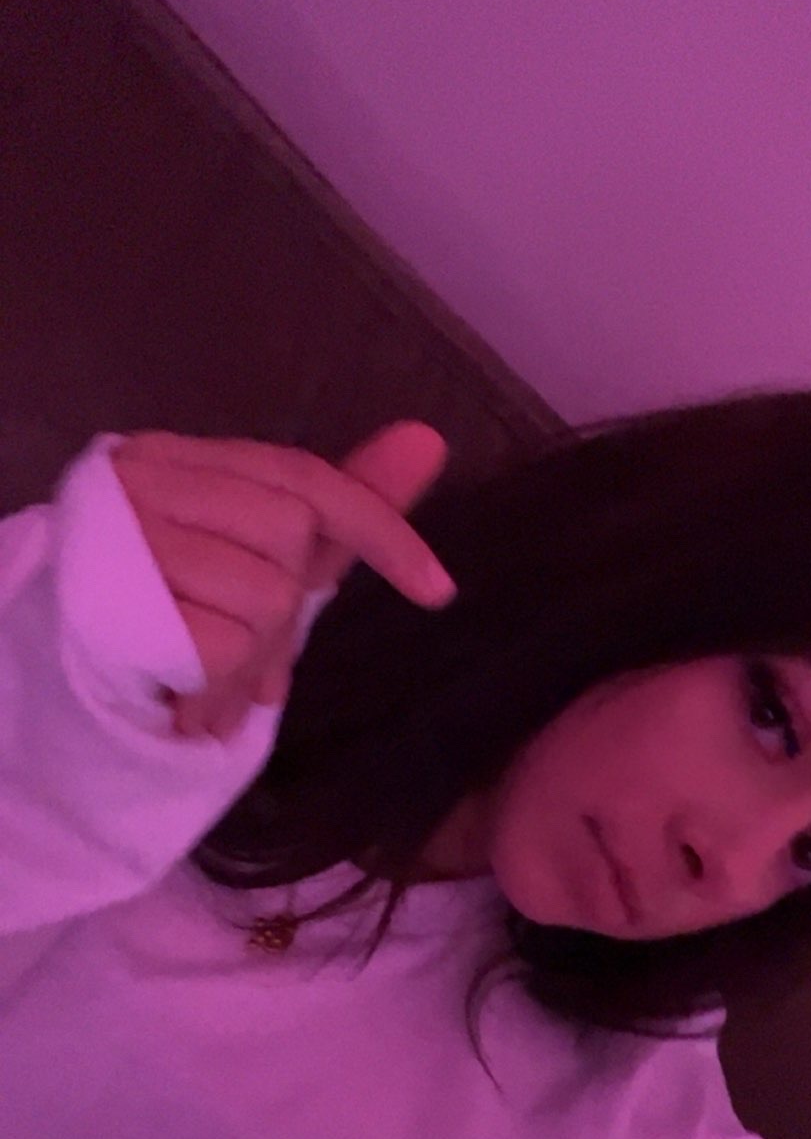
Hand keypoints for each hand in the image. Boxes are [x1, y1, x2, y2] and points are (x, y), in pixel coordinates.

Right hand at [111, 421, 453, 738]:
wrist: (46, 682)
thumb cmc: (165, 613)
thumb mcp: (256, 561)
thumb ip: (339, 507)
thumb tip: (429, 440)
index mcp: (175, 459)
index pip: (304, 477)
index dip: (379, 528)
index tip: (437, 590)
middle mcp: (142, 478)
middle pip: (293, 537)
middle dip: (285, 615)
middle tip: (236, 655)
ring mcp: (123, 536)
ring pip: (268, 598)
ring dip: (249, 665)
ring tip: (199, 680)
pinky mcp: (113, 603)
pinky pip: (226, 649)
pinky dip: (217, 691)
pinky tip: (179, 698)